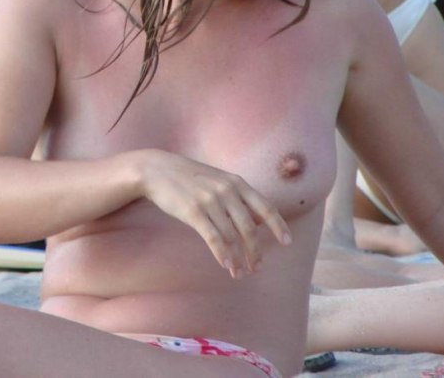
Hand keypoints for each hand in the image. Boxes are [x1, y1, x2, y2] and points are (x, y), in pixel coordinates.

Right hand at [137, 150, 290, 278]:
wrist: (156, 169)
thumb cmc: (189, 177)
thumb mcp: (218, 179)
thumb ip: (237, 196)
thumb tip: (258, 220)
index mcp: (236, 182)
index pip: (265, 207)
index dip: (278, 226)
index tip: (287, 242)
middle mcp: (226, 191)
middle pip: (249, 228)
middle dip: (256, 251)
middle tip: (257, 266)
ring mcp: (210, 201)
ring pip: (232, 237)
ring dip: (238, 259)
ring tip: (239, 273)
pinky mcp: (193, 212)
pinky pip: (213, 239)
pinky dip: (222, 255)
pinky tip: (226, 265)